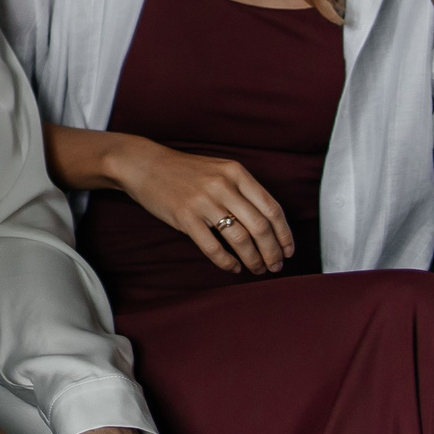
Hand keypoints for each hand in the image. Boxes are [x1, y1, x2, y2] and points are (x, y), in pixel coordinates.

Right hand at [105, 136, 294, 274]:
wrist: (145, 165)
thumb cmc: (185, 171)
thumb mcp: (219, 170)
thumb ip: (243, 191)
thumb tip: (268, 224)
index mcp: (236, 173)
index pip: (272, 208)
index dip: (284, 234)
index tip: (288, 250)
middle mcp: (223, 185)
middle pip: (260, 227)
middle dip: (272, 252)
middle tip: (275, 266)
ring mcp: (203, 201)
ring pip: (240, 239)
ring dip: (253, 259)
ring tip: (257, 269)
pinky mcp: (184, 217)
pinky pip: (213, 247)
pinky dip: (227, 262)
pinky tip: (234, 267)